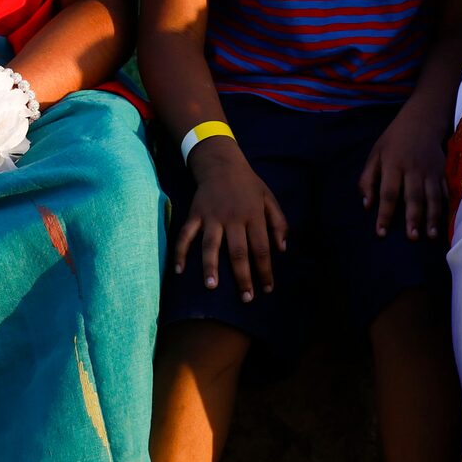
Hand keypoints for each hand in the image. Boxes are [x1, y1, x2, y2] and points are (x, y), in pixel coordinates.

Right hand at [171, 142, 286, 301]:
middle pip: (238, 251)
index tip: (267, 289)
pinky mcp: (195, 214)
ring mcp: (212, 216)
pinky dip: (180, 252)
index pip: (261, 248)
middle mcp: (233, 218)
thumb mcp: (269, 199)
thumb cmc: (248, 185)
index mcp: (253, 215)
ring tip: (212, 287)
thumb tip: (282, 250)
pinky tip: (179, 270)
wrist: (221, 163)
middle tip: (246, 298)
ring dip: (211, 266)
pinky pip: (186, 235)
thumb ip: (278, 223)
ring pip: (211, 244)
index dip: (265, 270)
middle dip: (243, 276)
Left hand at [358, 101, 450, 239]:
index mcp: (393, 164)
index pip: (388, 193)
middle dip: (413, 218)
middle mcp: (413, 169)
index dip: (385, 214)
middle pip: (413, 196)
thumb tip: (367, 205)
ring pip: (432, 196)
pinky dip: (446, 205)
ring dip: (433, 217)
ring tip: (432, 236)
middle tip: (412, 238)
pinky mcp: (442, 170)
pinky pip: (445, 190)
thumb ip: (368, 179)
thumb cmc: (395, 139)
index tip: (381, 233)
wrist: (423, 118)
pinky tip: (446, 221)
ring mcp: (430, 170)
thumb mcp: (375, 153)